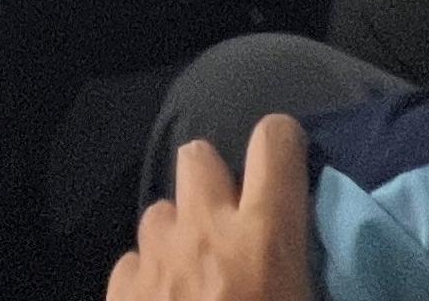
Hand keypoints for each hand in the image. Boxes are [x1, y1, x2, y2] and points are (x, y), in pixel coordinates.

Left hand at [110, 116, 312, 300]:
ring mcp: (154, 257)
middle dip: (214, 179)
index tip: (289, 165)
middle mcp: (203, 231)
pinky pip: (134, 260)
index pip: (274, 144)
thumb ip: (306, 263)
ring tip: (195, 267)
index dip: (283, 145)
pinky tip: (165, 298)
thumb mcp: (308, 298)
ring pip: (160, 211)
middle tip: (230, 221)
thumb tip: (308, 250)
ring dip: (179, 232)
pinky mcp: (120, 286)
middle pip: (198, 157)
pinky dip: (150, 274)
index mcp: (263, 239)